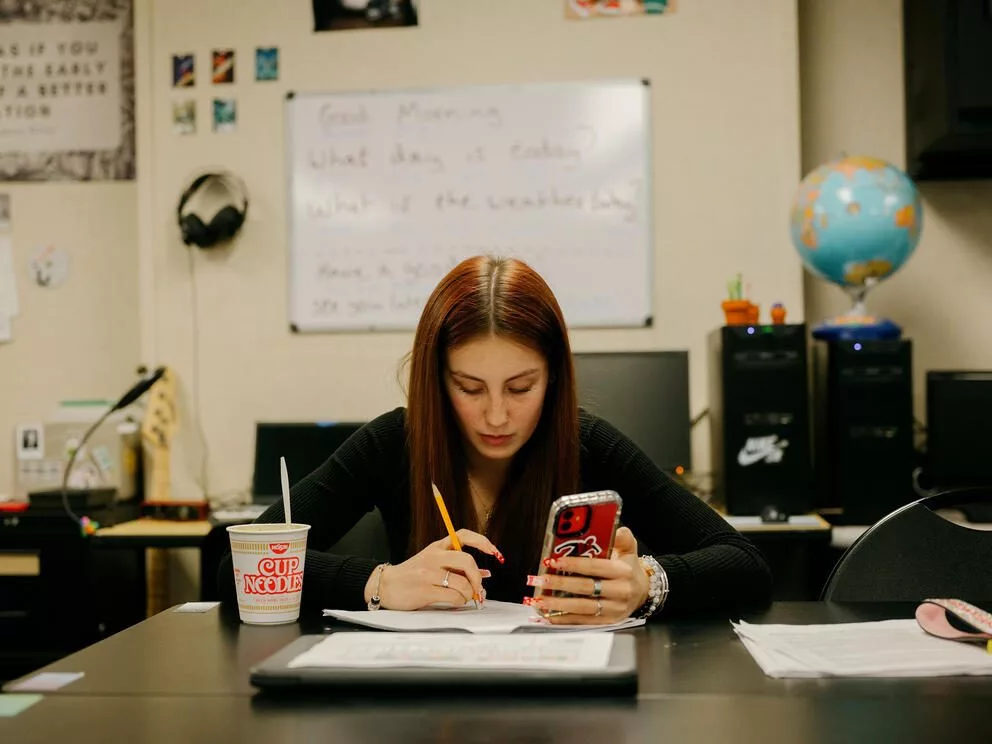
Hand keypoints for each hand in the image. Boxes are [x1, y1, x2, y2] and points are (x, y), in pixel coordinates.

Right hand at [363, 529, 501, 610]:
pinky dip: (460, 601)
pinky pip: (454, 597)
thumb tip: (485, 574)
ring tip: (465, 597)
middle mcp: (434, 556)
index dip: (482, 542)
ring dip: (469, 593)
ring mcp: (429, 573)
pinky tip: (456, 601)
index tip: (494, 552)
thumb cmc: (412, 575)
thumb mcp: (434, 564)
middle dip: (477, 577)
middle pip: (467, 560)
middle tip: (478, 587)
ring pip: (462, 583)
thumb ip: (457, 567)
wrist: (385, 585)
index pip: (463, 535)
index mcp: (437, 546)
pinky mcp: (425, 590)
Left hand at [525, 527, 649, 624]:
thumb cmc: (628, 568)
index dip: (573, 564)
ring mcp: (614, 609)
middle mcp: (620, 592)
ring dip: (558, 605)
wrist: (642, 592)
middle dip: (560, 584)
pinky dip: (564, 619)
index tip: (553, 562)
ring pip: (582, 608)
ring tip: (539, 600)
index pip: (595, 567)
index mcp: (623, 572)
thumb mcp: (629, 549)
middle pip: (586, 588)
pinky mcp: (608, 622)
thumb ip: (622, 538)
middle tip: (540, 580)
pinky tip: (548, 615)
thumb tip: (615, 529)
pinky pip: (583, 622)